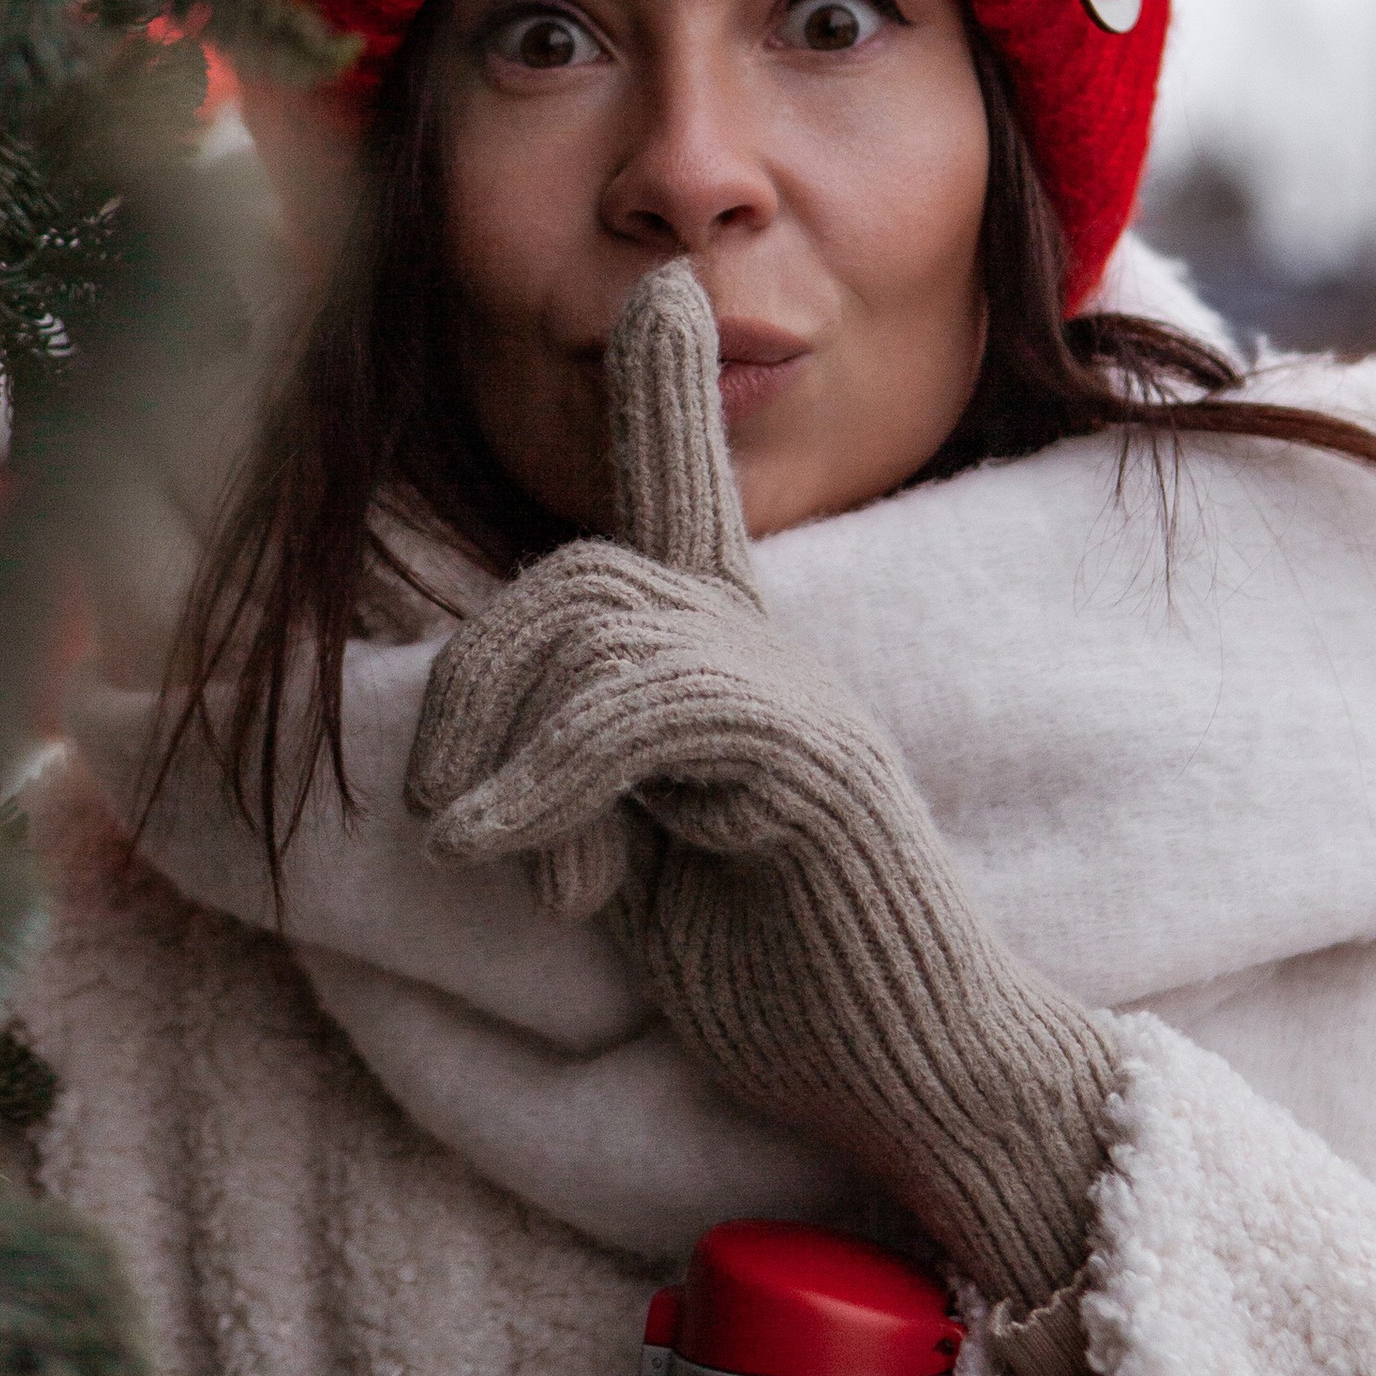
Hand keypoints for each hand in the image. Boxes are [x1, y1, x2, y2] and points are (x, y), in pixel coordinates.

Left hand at [408, 263, 1117, 1318]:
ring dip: (510, 749)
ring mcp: (802, 700)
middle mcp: (769, 656)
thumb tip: (465, 765)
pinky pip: (652, 708)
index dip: (667, 398)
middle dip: (475, 682)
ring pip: (603, 623)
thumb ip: (575, 787)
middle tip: (455, 821)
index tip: (659, 291)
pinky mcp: (817, 764)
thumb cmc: (782, 982)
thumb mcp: (640, 868)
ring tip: (515, 862)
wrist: (921, 1084)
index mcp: (727, 668)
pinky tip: (558, 881)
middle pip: (580, 574)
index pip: (686, 499)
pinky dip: (559, 782)